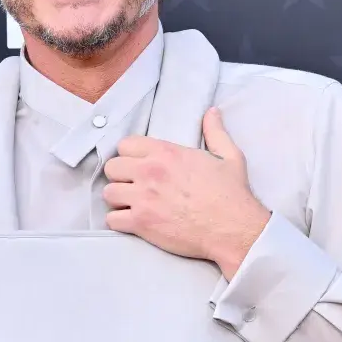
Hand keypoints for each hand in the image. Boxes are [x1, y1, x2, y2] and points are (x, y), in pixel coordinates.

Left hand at [102, 107, 270, 268]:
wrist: (233, 229)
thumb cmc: (231, 195)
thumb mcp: (229, 156)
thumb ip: (215, 132)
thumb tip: (212, 112)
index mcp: (166, 153)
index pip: (125, 145)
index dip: (129, 156)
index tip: (138, 165)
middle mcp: (150, 171)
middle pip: (112, 167)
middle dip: (120, 177)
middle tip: (133, 186)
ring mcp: (143, 198)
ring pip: (108, 193)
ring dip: (118, 200)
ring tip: (132, 205)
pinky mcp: (141, 223)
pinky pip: (112, 219)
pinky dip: (120, 222)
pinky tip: (132, 222)